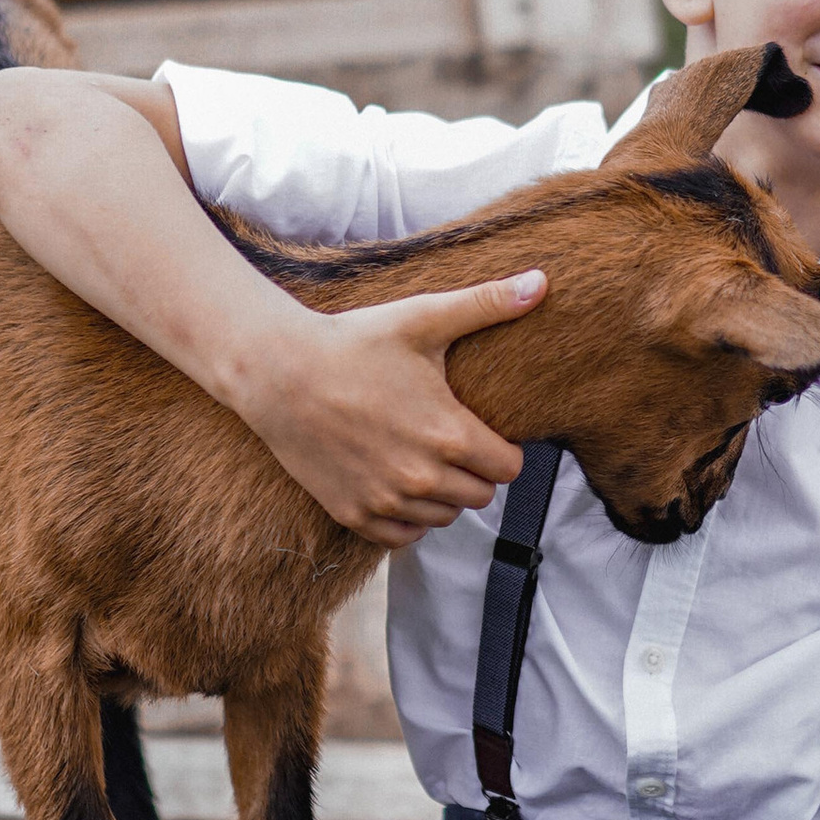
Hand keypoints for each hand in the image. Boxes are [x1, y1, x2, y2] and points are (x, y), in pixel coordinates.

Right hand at [237, 273, 543, 549]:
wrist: (277, 371)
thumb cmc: (352, 341)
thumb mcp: (422, 318)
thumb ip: (486, 304)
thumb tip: (542, 282)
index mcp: (450, 435)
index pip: (509, 469)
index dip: (502, 449)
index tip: (482, 431)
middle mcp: (422, 477)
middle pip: (480, 496)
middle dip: (474, 471)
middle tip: (450, 441)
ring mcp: (386, 500)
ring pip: (444, 517)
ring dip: (442, 494)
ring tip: (422, 458)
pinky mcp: (353, 513)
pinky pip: (403, 536)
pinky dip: (408, 517)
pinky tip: (398, 484)